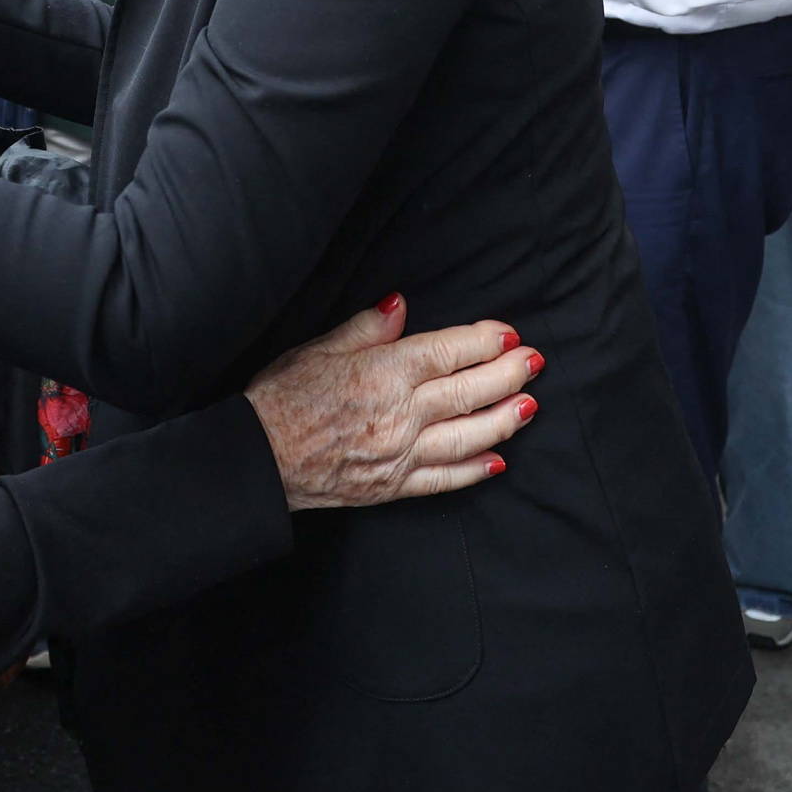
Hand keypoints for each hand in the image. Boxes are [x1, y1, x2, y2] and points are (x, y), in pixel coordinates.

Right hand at [243, 295, 540, 509]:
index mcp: (383, 372)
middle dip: (507, 375)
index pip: (447, 352)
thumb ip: (366, 328)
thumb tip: (400, 305)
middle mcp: (400, 414)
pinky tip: (497, 461)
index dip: (484, 341)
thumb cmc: (280, 398)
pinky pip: (444, 479)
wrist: (257, 459)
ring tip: (530, 406)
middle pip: (468, 391)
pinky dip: (474, 470)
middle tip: (534, 362)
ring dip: (504, 420)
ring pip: (466, 435)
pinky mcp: (393, 486)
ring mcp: (400, 454)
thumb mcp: (318, 348)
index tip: (508, 334)